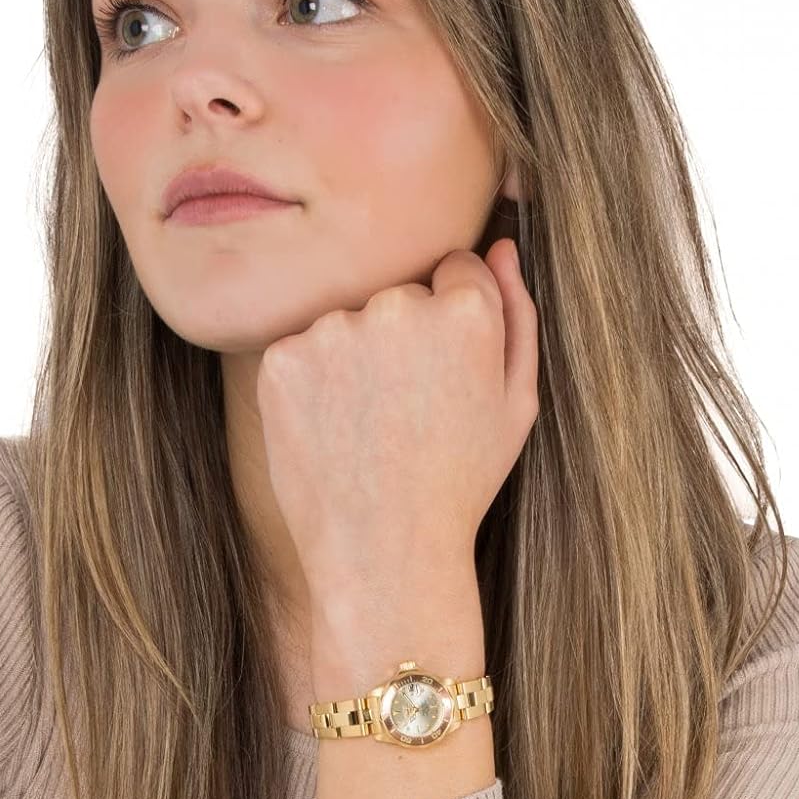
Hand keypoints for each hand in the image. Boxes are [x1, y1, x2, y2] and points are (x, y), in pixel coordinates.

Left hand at [254, 238, 538, 600]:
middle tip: (406, 412)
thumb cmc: (460, 482)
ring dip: (353, 359)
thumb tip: (502, 246)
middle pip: (397, 294)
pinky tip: (331, 431)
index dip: (452, 324)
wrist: (384, 552)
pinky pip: (301, 350)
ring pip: (346, 322)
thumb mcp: (515, 404)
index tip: (444, 374)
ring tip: (368, 428)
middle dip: (402, 337)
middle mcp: (396, 306)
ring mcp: (332, 330)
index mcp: (464, 310)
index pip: (454, 270)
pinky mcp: (281, 358)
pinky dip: (311, 384)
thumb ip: (517, 314)